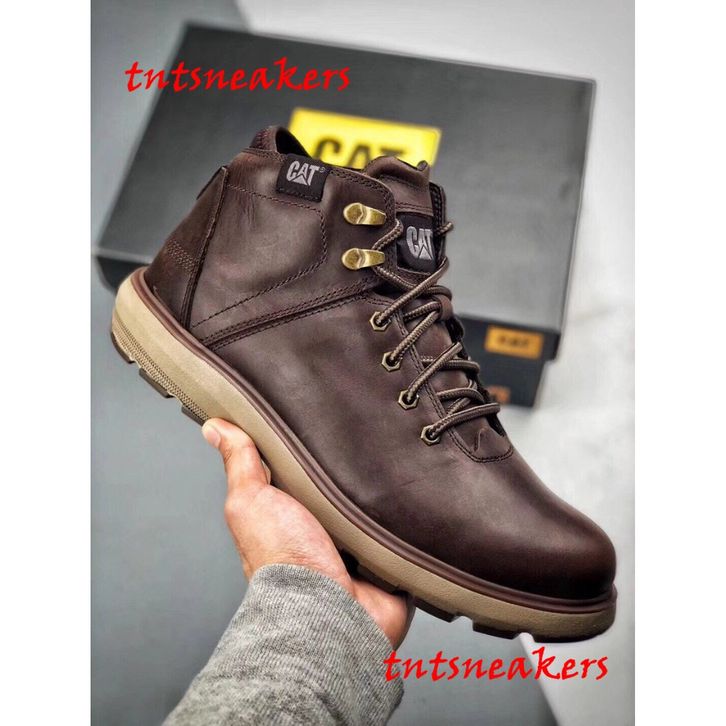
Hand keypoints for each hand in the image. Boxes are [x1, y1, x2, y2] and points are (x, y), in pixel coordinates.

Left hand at [202, 418, 413, 647]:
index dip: (312, 444)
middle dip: (358, 463)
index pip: (305, 469)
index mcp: (293, 512)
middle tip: (370, 431)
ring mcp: (362, 546)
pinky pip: (410, 531)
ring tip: (399, 456)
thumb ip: (240, 464)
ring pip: (379, 506)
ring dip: (388, 489)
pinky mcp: (392, 560)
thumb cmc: (284, 560)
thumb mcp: (252, 500)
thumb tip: (214, 427)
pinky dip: (414, 518)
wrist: (329, 611)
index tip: (323, 413)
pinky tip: (421, 493)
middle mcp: (327, 530)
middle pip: (346, 485)